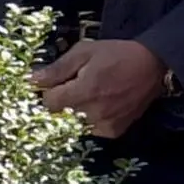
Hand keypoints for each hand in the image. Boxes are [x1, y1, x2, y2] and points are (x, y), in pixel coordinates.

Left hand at [30, 39, 167, 138]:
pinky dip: (89, 118)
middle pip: (60, 115)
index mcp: (85, 92)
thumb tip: (32, 81)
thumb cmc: (116, 54)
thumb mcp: (84, 52)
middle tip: (74, 85)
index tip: (55, 82)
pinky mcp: (114, 131)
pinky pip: (90, 129)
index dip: (48, 91)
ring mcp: (106, 125)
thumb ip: (57, 69)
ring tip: (90, 92)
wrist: (151, 64)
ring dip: (75, 111)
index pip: (48, 103)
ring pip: (74, 123)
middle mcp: (95, 113)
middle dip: (61, 101)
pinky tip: (100, 103)